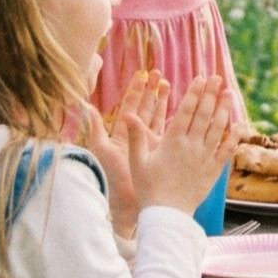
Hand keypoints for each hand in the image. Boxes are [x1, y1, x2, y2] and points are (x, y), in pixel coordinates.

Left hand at [83, 71, 168, 236]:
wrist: (128, 202)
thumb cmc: (114, 177)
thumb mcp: (103, 150)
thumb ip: (95, 127)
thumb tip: (83, 105)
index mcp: (125, 133)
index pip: (132, 106)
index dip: (138, 90)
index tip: (144, 74)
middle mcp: (140, 138)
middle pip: (149, 109)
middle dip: (156, 92)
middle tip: (163, 75)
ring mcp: (154, 146)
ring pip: (164, 120)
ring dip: (171, 104)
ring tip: (180, 88)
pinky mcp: (166, 154)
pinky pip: (176, 136)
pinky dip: (184, 125)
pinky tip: (193, 114)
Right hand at [129, 76, 244, 214]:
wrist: (167, 215)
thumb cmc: (148, 188)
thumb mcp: (138, 161)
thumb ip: (136, 136)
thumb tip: (128, 114)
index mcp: (172, 142)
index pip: (186, 111)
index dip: (194, 93)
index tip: (201, 79)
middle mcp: (191, 146)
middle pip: (204, 115)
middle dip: (211, 94)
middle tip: (218, 78)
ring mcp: (204, 158)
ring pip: (217, 128)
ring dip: (224, 109)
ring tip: (228, 93)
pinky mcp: (213, 171)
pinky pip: (226, 150)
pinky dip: (233, 136)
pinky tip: (239, 124)